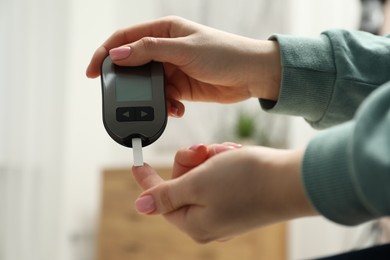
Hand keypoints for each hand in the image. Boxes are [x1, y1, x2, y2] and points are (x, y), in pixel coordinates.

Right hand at [86, 16, 280, 116]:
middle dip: (128, 81)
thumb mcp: (185, 49)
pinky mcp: (181, 86)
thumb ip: (150, 52)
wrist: (252, 75)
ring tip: (165, 104)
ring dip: (151, 98)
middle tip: (123, 97)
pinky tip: (177, 109)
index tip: (93, 71)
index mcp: (164, 31)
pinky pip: (164, 97)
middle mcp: (166, 48)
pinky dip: (167, 105)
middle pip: (134, 64)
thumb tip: (117, 55)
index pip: (126, 39)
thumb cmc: (224, 54)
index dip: (106, 53)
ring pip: (149, 85)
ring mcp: (173, 68)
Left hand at [132, 144, 316, 242]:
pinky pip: (220, 176)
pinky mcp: (240, 199)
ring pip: (202, 175)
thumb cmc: (245, 181)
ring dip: (210, 158)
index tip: (136, 162)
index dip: (147, 178)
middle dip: (191, 161)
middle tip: (203, 150)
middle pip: (183, 182)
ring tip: (226, 154)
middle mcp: (209, 221)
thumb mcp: (196, 184)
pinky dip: (224, 162)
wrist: (292, 180)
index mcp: (194, 223)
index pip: (160, 198)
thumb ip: (166, 195)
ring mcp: (226, 211)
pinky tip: (236, 157)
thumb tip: (141, 206)